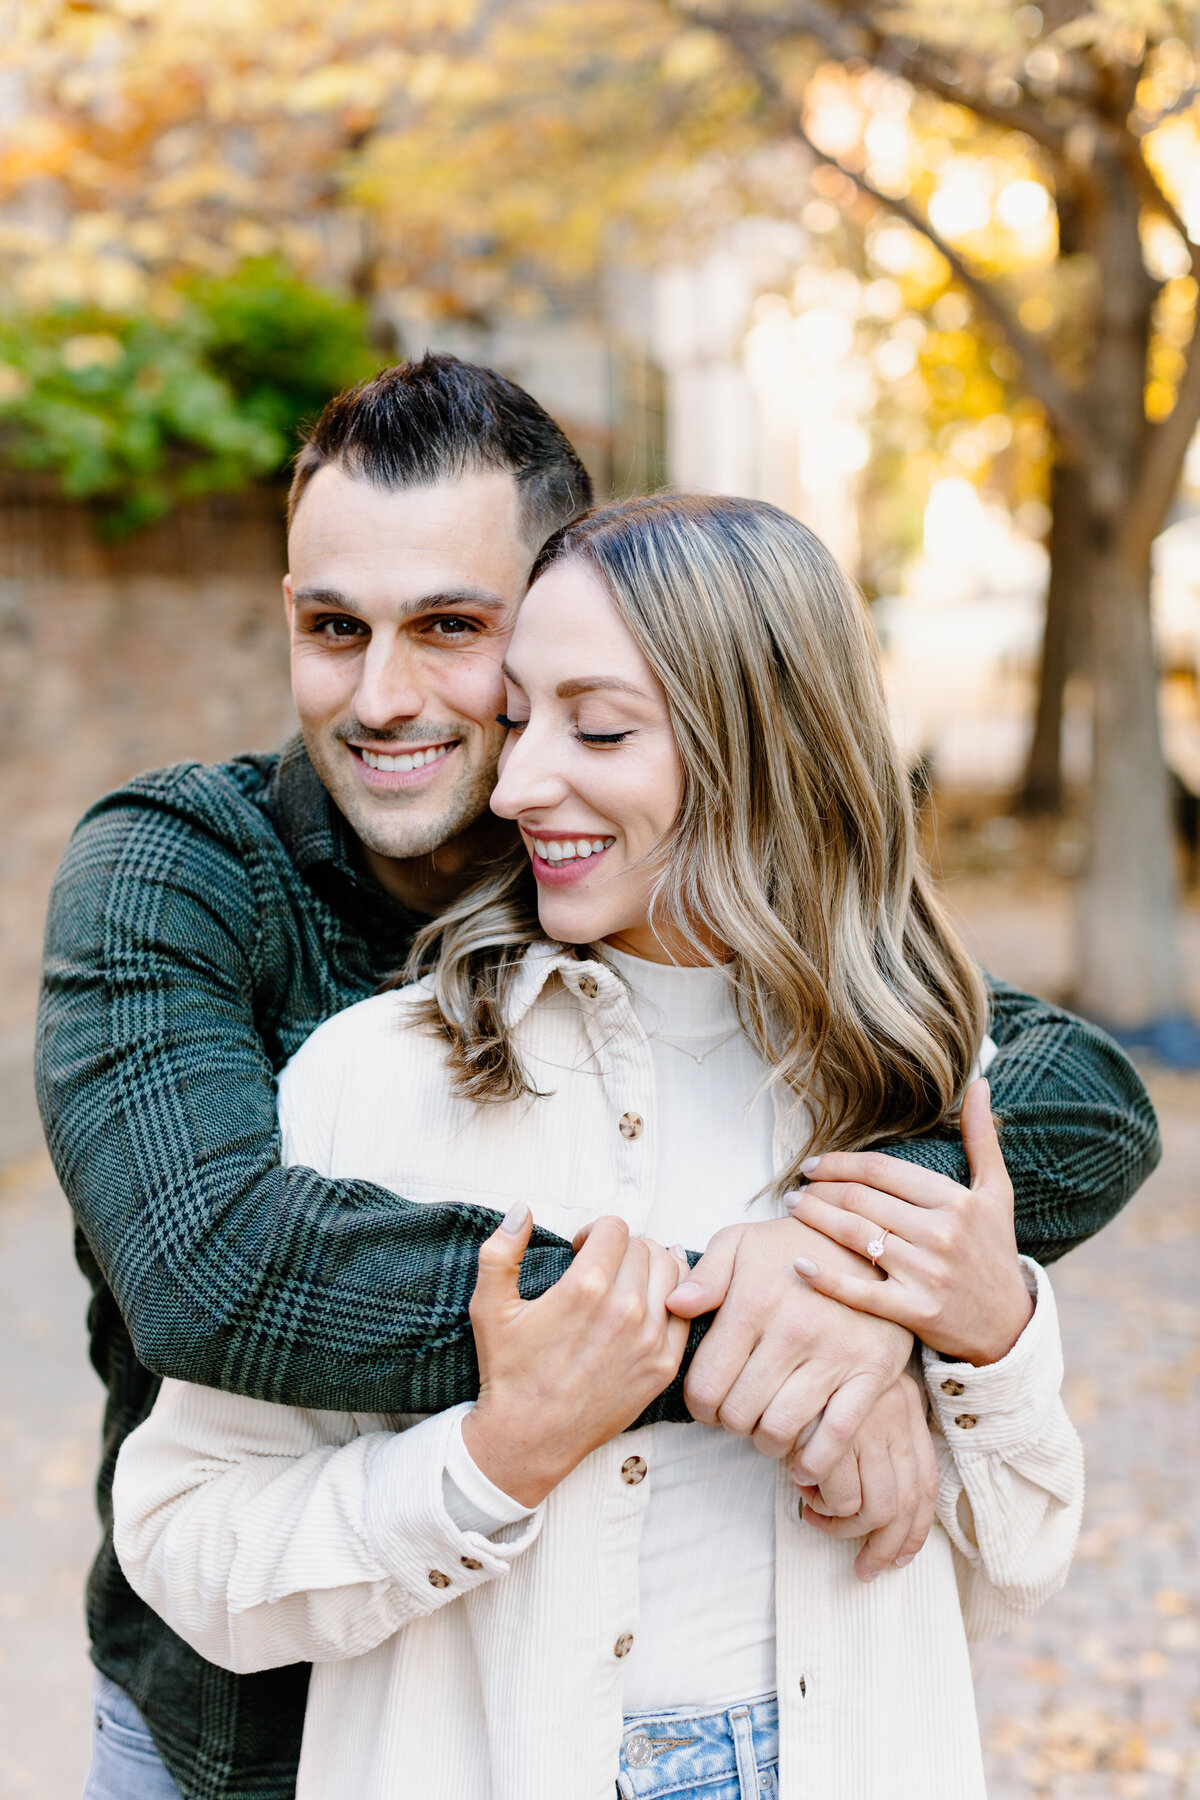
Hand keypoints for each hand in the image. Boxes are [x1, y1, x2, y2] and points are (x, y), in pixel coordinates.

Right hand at [461, 1205, 688, 1506]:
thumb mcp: (489, 1307)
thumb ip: (501, 1250)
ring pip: (671, 1272)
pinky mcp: (664, 1366)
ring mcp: (650, 1340)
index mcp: (586, 1289)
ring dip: (650, 1267)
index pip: (615, 1228)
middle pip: (644, 1246)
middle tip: (602, 1267)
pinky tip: (653, 1300)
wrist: (529, 1438)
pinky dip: (675, 1297)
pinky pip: (687, 1311)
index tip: (582, 1250)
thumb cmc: (509, 1372)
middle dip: (621, 1249)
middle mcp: (625, 1311)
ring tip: (627, 1281)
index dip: (595, 1232)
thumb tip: (522, 1208)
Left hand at [665, 1216, 912, 1481]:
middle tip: (736, 1413)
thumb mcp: (740, 1243)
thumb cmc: (791, 1248)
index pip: (706, 1385)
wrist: (867, 1244)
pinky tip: (801, 1460)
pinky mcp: (872, 1373)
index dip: (698, 1405)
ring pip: (781, 1431)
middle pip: (739, 1414)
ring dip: (765, 1442)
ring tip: (765, 1428)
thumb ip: (704, 1276)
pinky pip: (836, 1437)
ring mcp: (835, 1355)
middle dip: (729, 1422)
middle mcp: (793, 1331)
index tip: (706, 1402)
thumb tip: (674, 1306)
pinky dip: (814, 1462)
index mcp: (754, 1302)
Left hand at [787, 1080, 1033, 1365]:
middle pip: (862, 1201)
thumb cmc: (994, 1250)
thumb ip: (981, 1137)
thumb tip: (978, 1082)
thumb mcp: (996, 1193)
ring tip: (793, 1209)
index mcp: (956, 1201)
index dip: (840, 1163)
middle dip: (822, 1189)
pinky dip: (826, 1278)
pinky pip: (861, 1292)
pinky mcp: (916, 1312)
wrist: (1009, 1326)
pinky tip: (799, 1264)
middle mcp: (942, 1234)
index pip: (882, 1171)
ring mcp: (928, 1274)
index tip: (813, 1164)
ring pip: (855, 1238)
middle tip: (796, 1187)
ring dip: (815, 1219)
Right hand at [793, 1374, 940, 1582]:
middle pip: (906, 1504)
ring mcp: (869, 1421)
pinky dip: (822, 1505)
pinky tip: (802, 1491)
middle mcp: (897, 1413)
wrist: (797, 1308)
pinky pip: (840, 1494)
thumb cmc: (815, 1354)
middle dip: (884, 1547)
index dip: (915, 1530)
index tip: (899, 1557)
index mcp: (907, 1404)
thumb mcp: (853, 1387)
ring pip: (874, 1507)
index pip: (926, 1482)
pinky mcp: (837, 1430)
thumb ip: (869, 1427)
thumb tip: (874, 1497)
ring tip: (816, 1515)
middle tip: (864, 1568)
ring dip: (843, 1526)